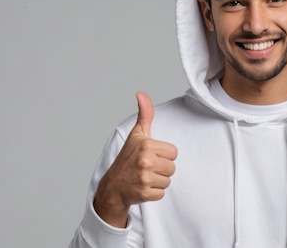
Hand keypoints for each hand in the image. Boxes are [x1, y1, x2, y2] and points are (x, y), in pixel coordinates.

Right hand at [93, 92, 177, 226]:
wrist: (113, 186)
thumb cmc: (127, 159)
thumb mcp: (136, 135)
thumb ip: (145, 114)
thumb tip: (141, 93)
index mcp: (146, 145)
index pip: (173, 152)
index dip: (163, 155)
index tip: (151, 156)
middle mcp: (145, 161)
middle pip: (172, 167)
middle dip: (161, 169)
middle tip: (147, 168)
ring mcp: (144, 178)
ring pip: (168, 180)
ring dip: (158, 181)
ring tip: (144, 177)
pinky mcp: (144, 193)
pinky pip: (162, 193)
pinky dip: (154, 193)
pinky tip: (143, 187)